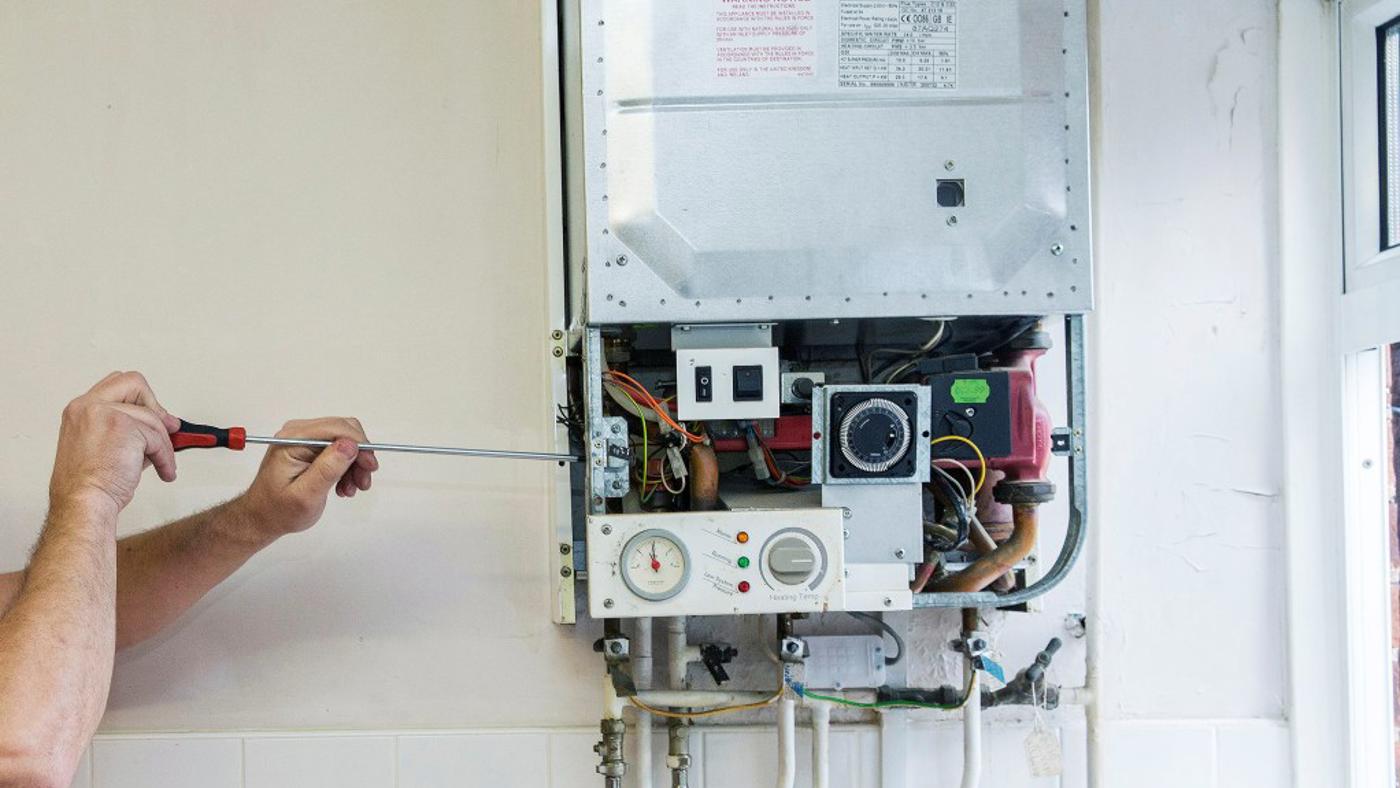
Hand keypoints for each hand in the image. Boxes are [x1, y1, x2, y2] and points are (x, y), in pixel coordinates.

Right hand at [49, 371, 180, 512]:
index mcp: (80, 410)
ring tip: (163, 465)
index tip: (154, 417)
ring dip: (164, 445)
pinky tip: (164, 471)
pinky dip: (165, 458)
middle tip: (168, 428)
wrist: (83, 502)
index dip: (141, 398)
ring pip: (152, 419)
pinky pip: (158, 438)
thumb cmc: (90, 484)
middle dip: (156, 405)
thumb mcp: (105, 446)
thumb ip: (129, 429)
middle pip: (134, 382)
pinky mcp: (124, 426)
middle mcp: (87, 406)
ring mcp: (104, 413)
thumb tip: (165, 424)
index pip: (115, 385)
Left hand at [236, 417, 377, 537]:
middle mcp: (298, 433)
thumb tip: (350, 445)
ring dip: (355, 464)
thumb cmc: (279, 511)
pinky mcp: (310, 448)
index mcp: (293, 440)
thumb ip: (327, 469)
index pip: (336, 428)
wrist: (263, 518)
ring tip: (351, 489)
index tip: (370, 467)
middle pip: (344, 431)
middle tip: (363, 482)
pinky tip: (343, 486)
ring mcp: (304, 440)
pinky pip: (339, 450)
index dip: (359, 444)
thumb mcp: (305, 495)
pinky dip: (347, 467)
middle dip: (359, 456)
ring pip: (345, 441)